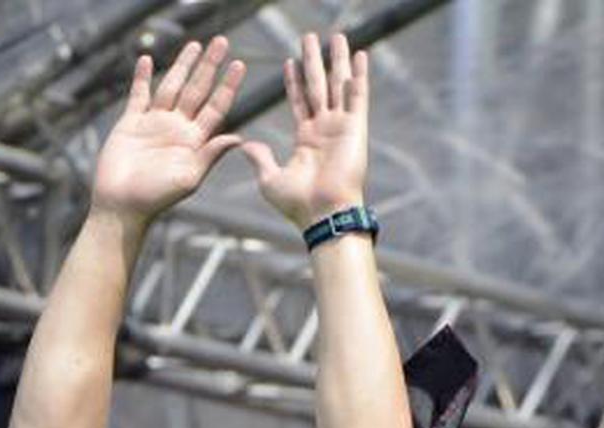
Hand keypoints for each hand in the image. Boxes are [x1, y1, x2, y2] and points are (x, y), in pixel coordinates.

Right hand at [91, 36, 244, 225]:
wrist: (122, 206)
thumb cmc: (156, 198)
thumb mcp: (189, 178)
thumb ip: (210, 156)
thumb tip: (238, 138)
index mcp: (193, 142)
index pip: (215, 108)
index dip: (227, 86)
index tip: (239, 64)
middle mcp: (176, 129)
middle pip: (196, 90)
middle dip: (209, 66)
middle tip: (221, 41)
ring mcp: (154, 124)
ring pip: (171, 86)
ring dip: (182, 65)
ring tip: (194, 45)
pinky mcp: (131, 123)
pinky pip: (138, 95)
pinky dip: (141, 77)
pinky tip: (146, 60)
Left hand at [242, 32, 367, 229]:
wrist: (323, 215)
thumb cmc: (298, 205)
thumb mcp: (269, 179)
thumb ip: (259, 158)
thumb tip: (244, 144)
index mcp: (306, 140)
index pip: (299, 102)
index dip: (294, 81)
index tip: (290, 60)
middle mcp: (324, 130)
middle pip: (318, 86)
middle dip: (314, 61)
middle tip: (309, 37)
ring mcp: (341, 127)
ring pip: (338, 84)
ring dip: (338, 60)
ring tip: (337, 36)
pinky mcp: (355, 128)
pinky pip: (358, 95)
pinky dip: (359, 75)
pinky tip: (359, 55)